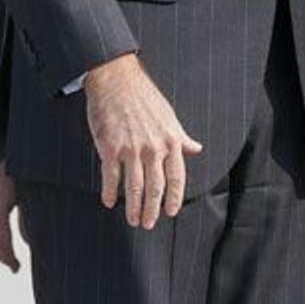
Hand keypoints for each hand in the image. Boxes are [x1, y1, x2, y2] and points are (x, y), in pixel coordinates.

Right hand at [84, 53, 201, 227]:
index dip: (174, 199)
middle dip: (152, 209)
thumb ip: (181, 137)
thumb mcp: (170, 117)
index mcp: (171, 142)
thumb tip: (196, 148)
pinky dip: (110, 192)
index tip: (170, 212)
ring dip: (133, 207)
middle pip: (155, 188)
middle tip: (148, 224)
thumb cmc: (145, 97)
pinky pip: (110, 176)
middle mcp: (153, 148)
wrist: (116, 79)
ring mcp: (131, 149)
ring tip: (133, 220)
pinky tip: (109, 202)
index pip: (176, 178)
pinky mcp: (109, 147)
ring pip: (134, 187)